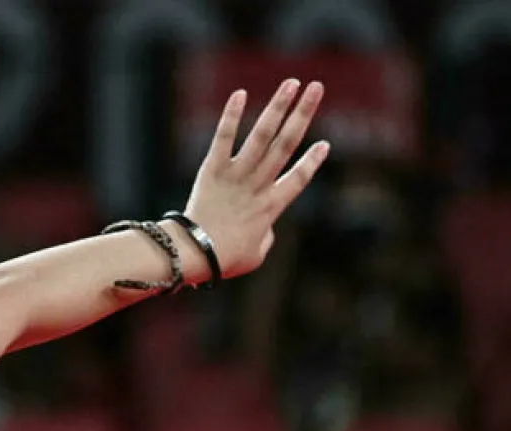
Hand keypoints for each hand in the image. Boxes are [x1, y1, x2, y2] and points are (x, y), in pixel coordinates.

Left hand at [183, 78, 330, 279]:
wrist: (194, 253)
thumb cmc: (225, 259)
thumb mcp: (256, 254)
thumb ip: (266, 236)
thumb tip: (264, 227)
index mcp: (272, 207)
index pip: (299, 178)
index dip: (312, 162)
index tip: (325, 144)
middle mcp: (258, 185)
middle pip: (286, 144)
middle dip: (303, 114)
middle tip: (317, 89)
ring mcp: (236, 175)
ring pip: (262, 135)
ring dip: (278, 107)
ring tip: (291, 83)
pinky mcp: (212, 169)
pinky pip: (223, 138)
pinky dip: (231, 116)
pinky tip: (240, 94)